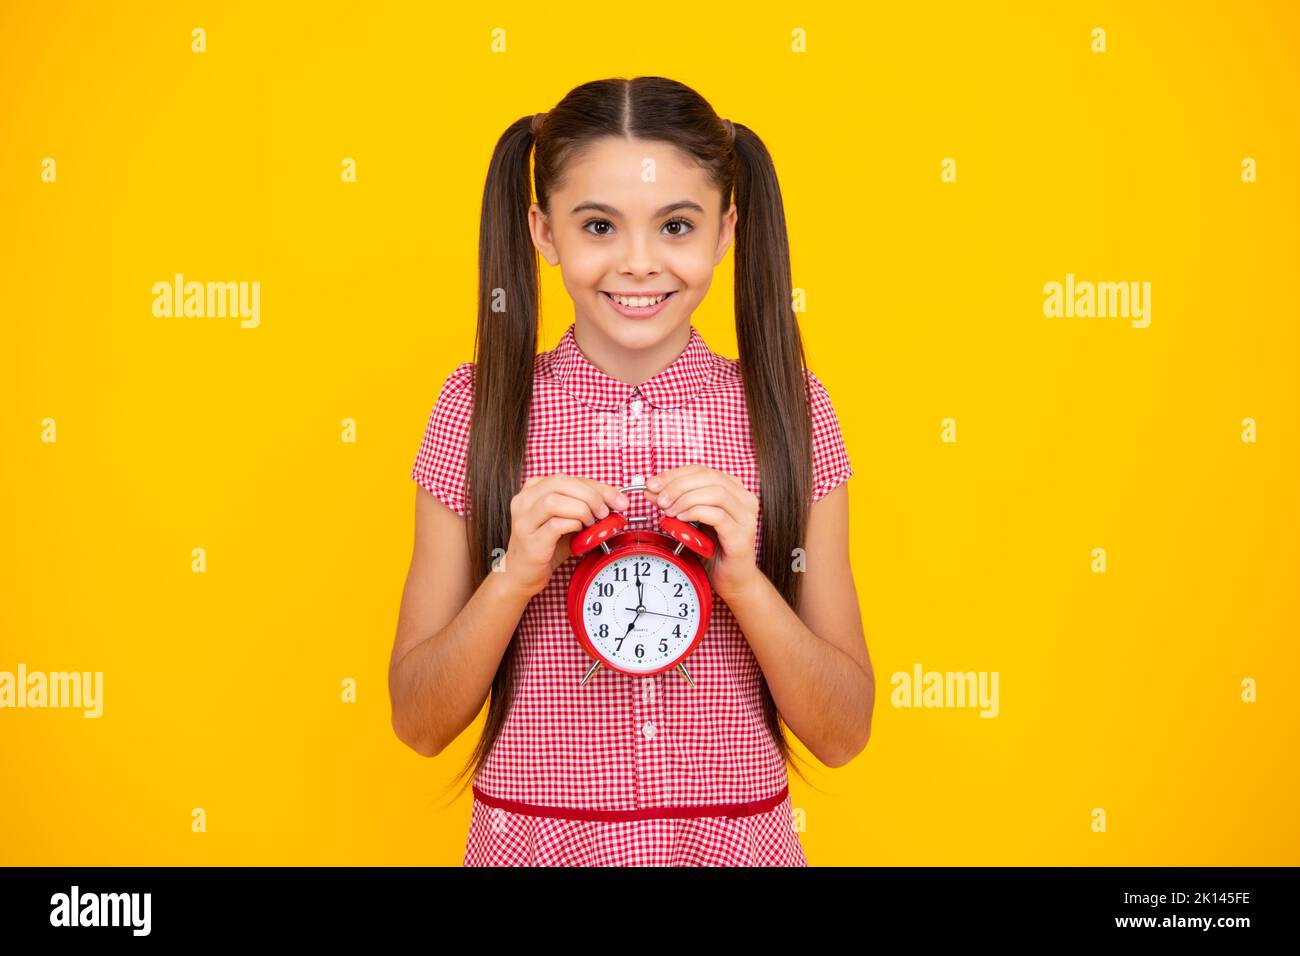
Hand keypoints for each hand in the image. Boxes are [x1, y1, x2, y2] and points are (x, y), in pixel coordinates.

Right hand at [502, 474, 628, 598]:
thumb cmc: (547, 545)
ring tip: (591, 523)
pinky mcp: (530, 542)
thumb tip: (618, 498)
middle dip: (591, 495)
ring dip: (581, 510)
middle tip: (605, 512)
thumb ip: (587, 506)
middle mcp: (524, 500)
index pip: (570, 478)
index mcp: (534, 489)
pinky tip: (579, 531)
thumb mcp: (569, 520)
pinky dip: (573, 525)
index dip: (599, 487)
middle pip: (560, 482)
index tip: (620, 499)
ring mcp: (524, 521)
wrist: (522, 574)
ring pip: (554, 501)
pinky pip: (554, 525)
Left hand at [647, 464, 761, 601]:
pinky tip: (682, 519)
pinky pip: (718, 516)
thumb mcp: (690, 521)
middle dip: (678, 485)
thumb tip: (651, 490)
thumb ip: (674, 503)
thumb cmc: (713, 550)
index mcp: (733, 490)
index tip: (652, 483)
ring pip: (716, 492)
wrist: (732, 580)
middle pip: (709, 477)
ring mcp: (746, 517)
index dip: (675, 474)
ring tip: (669, 511)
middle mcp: (744, 499)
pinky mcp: (742, 535)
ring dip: (686, 498)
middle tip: (658, 498)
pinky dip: (696, 513)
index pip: (701, 470)